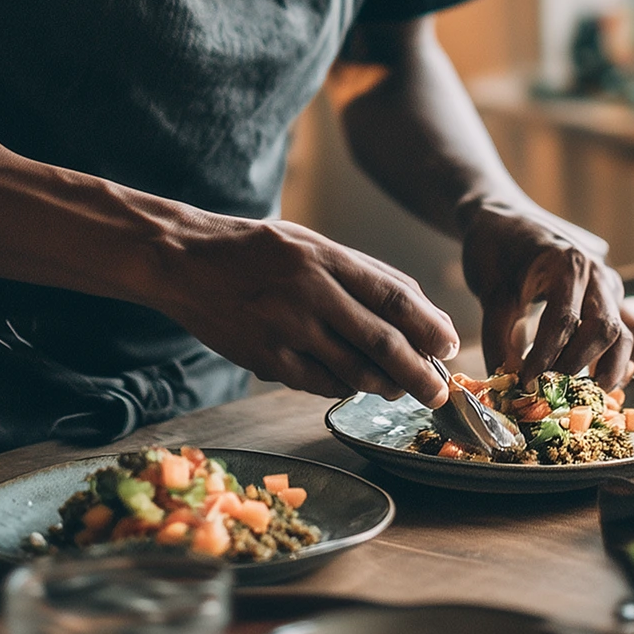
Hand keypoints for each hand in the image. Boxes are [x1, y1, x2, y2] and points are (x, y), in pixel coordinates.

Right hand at [155, 216, 457, 406]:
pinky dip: (343, 388)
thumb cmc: (252, 249)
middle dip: (419, 370)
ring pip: (353, 368)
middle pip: (381, 340)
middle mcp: (309, 291)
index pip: (393, 297)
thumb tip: (411, 308)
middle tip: (439, 390)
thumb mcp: (307, 242)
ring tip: (402, 391)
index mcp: (325, 256)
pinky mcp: (264, 357)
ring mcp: (286, 327)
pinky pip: (317, 383)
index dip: (429, 325)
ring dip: (385, 385)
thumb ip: (356, 271)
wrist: (183, 260)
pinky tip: (355, 387)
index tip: (450, 345)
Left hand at [461, 199, 633, 388]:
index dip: (544, 358)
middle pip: (604, 328)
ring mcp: (610, 287)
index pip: (563, 320)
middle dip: (578, 366)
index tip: (525, 383)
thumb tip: (509, 381)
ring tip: (586, 393)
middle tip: (552, 390)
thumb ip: (499, 336)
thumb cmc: (496, 250)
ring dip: (611, 368)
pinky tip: (606, 380)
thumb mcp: (490, 290)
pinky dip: (629, 360)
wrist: (507, 219)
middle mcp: (597, 274)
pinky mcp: (614, 301)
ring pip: (629, 334)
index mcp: (567, 263)